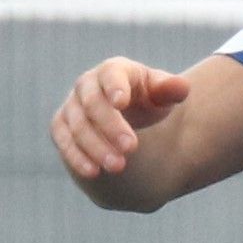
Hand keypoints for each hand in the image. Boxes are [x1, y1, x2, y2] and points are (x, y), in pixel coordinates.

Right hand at [51, 57, 190, 181]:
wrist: (125, 115)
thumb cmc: (147, 100)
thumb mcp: (162, 93)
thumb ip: (171, 89)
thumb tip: (182, 89)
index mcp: (113, 70)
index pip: (110, 75)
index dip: (114, 87)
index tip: (121, 102)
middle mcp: (86, 85)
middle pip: (92, 104)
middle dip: (110, 127)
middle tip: (131, 148)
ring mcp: (70, 106)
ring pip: (77, 127)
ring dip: (96, 148)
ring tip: (118, 166)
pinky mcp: (60, 127)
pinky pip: (64, 142)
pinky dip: (76, 157)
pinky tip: (93, 172)